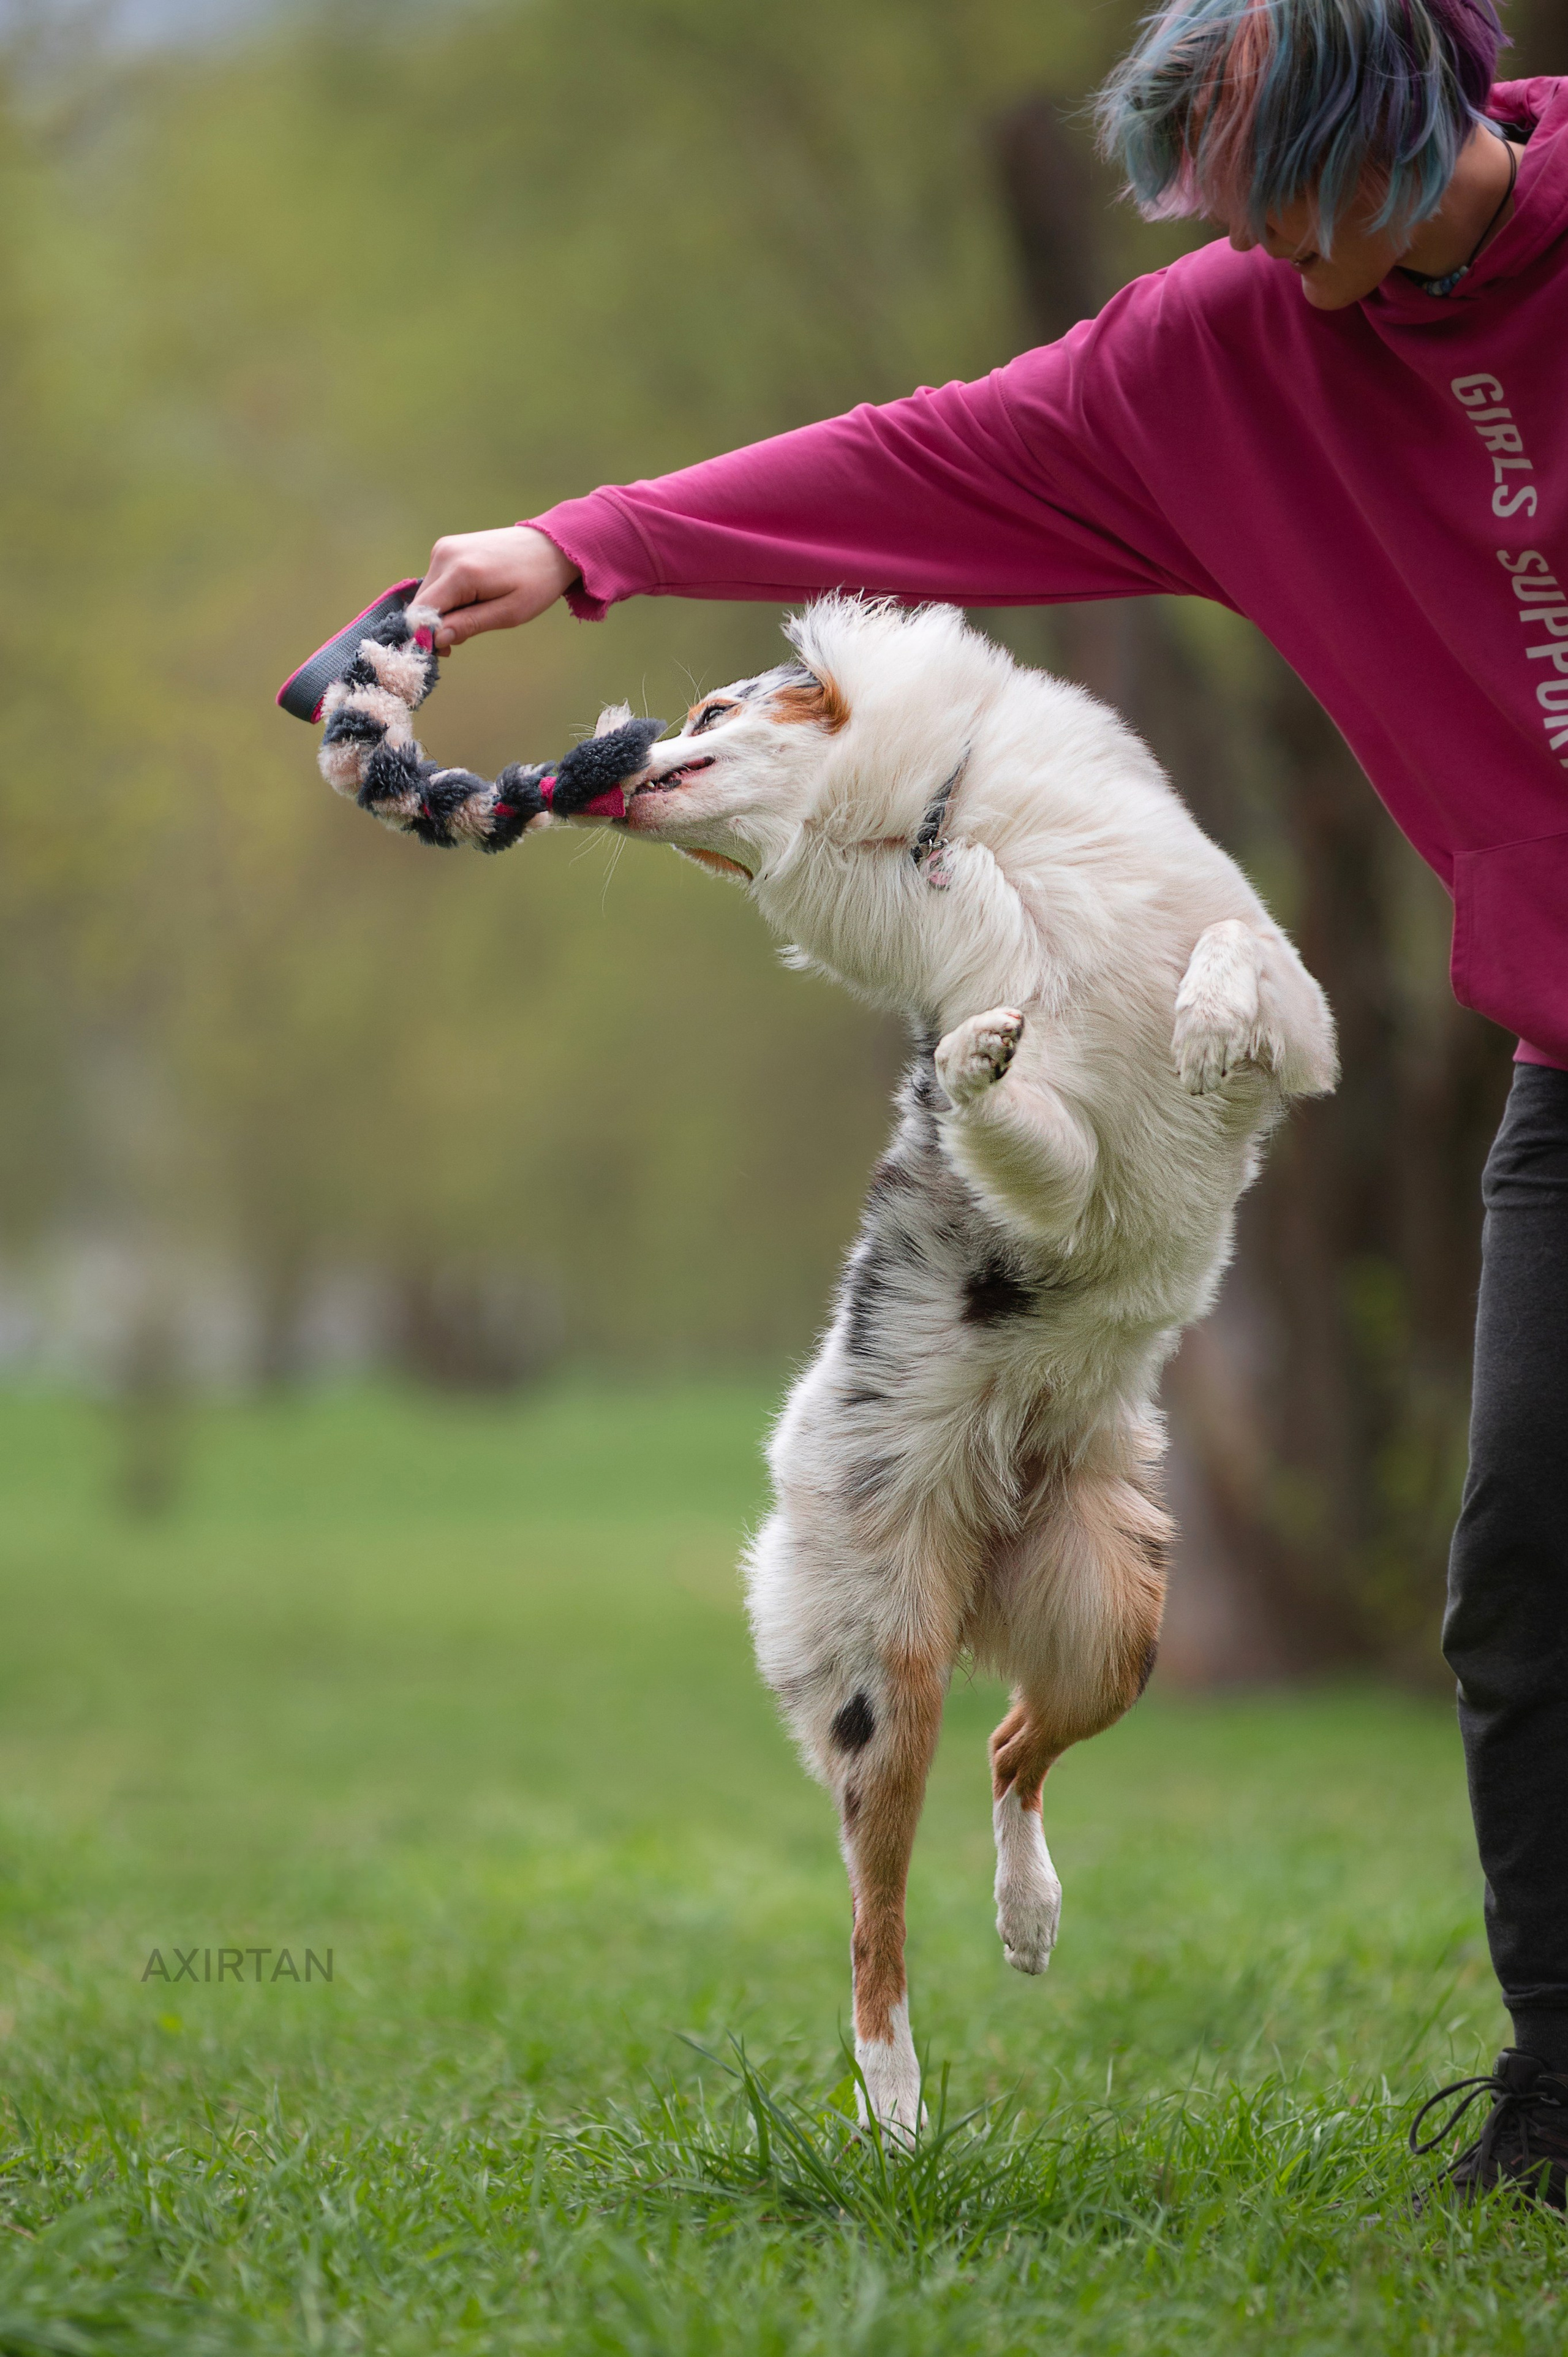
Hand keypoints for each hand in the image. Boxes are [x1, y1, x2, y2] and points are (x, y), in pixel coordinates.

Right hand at [416, 525, 579, 651]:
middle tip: (465, 636)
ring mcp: (443, 548)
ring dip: (443, 612)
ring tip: (476, 613)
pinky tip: (471, 599)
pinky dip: (447, 597)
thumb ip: (469, 625)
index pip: (422, 612)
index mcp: (460, 572)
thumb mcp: (509, 613)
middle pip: (421, 604)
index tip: (444, 652)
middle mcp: (444, 555)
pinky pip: (435, 582)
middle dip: (436, 626)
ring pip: (426, 594)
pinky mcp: (446, 547)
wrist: (549, 547)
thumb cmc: (536, 583)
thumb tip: (435, 640)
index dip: (425, 636)